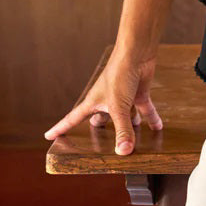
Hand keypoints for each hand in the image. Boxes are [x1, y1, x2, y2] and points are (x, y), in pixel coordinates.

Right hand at [43, 48, 163, 155]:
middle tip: (101, 146)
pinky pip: (144, 109)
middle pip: (100, 120)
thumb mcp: (119, 107)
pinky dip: (151, 118)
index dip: (60, 128)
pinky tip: (158, 128)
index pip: (72, 119)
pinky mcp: (138, 93)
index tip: (48, 136)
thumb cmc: (120, 75)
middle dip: (102, 131)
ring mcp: (123, 97)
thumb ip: (123, 130)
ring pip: (124, 117)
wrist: (137, 53)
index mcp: (93, 103)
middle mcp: (106, 101)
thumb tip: (123, 153)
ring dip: (130, 128)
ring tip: (135, 144)